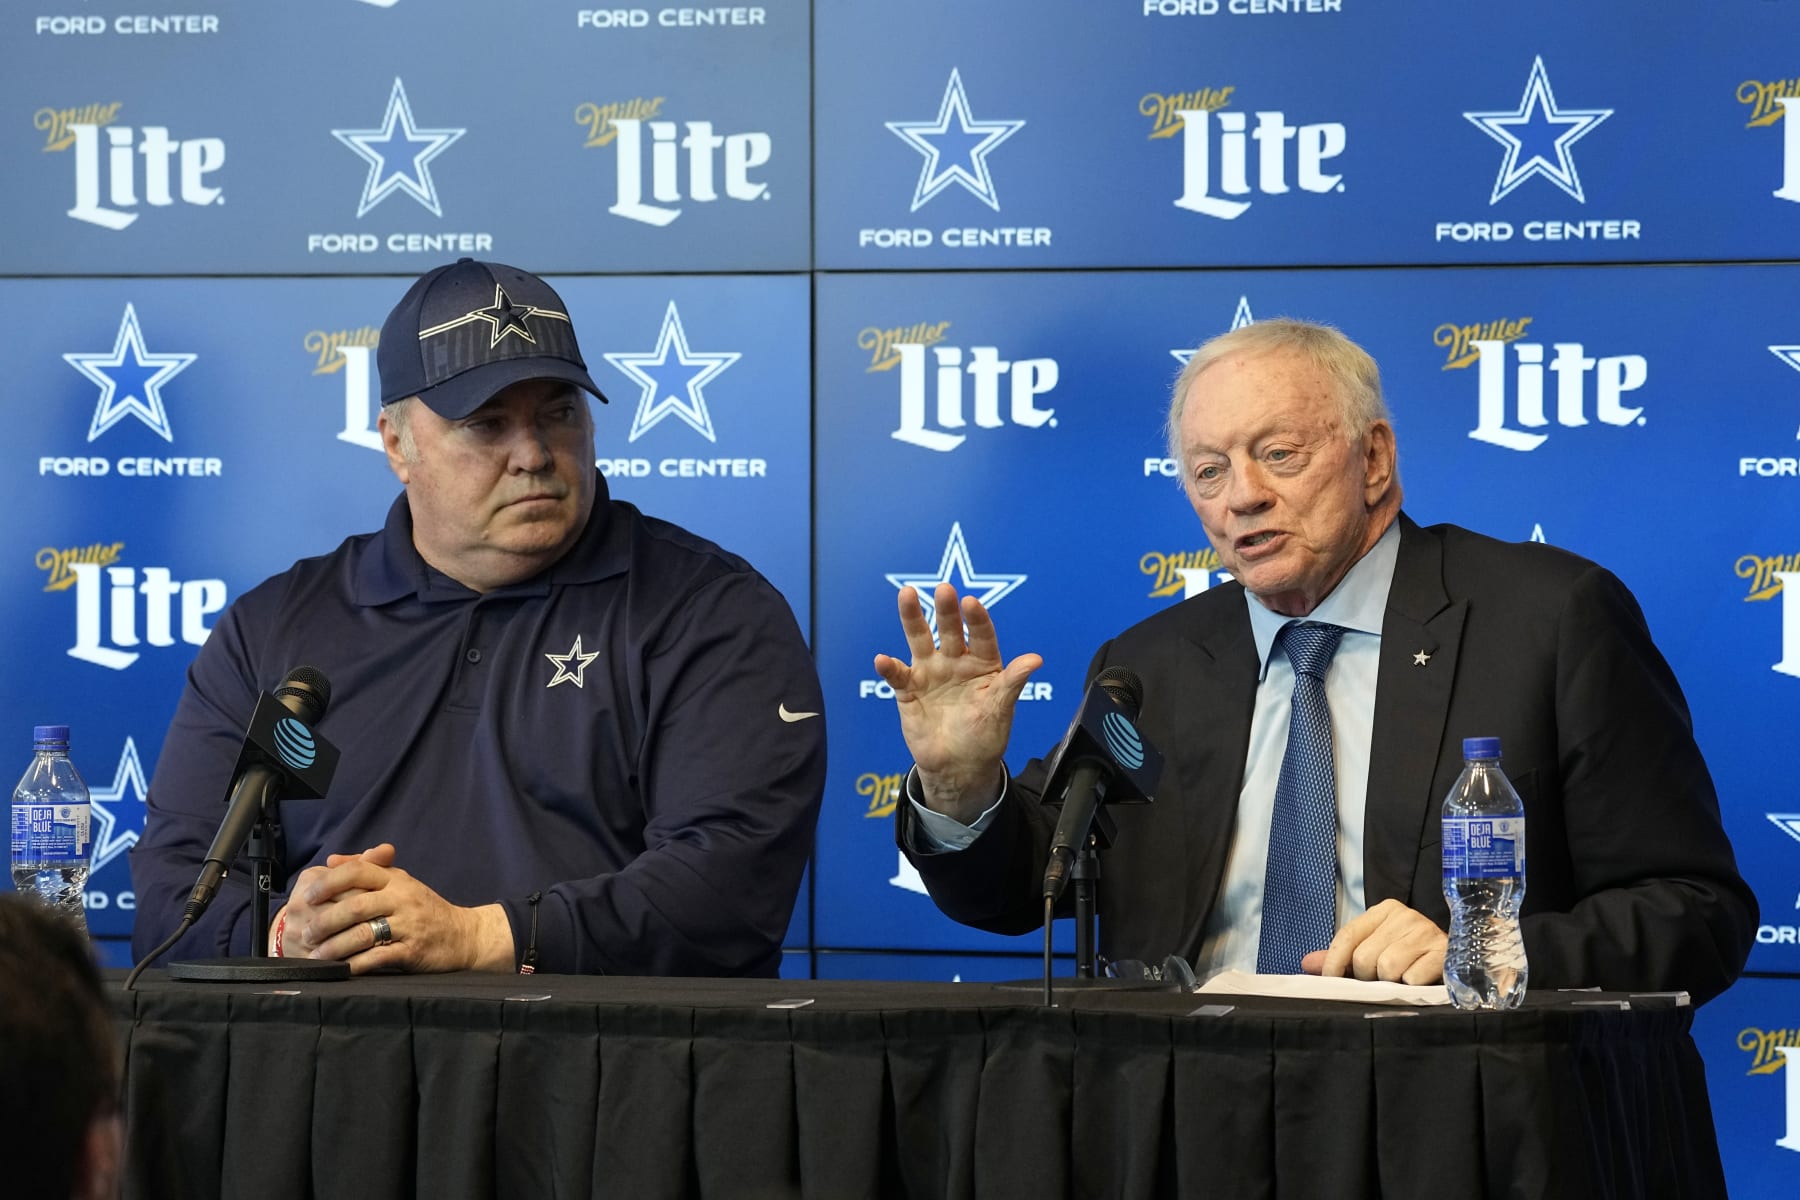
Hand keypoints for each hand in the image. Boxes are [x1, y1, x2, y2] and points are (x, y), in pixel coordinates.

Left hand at [277, 843, 514, 974]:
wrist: (463, 935)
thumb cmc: (424, 909)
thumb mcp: (400, 882)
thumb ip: (367, 869)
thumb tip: (331, 860)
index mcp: (396, 880)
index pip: (358, 871)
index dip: (330, 883)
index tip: (308, 896)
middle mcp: (403, 898)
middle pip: (355, 905)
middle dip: (325, 922)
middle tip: (306, 935)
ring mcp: (409, 924)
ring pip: (364, 933)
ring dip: (335, 947)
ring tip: (318, 956)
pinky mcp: (413, 950)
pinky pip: (378, 957)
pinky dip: (356, 964)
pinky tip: (342, 970)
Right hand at [872, 583, 1041, 823]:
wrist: (959, 765)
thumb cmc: (985, 735)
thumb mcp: (1001, 708)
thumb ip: (1013, 682)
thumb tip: (1036, 659)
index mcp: (982, 662)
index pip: (981, 635)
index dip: (977, 619)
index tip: (971, 603)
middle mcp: (955, 661)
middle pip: (949, 630)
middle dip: (946, 610)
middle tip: (944, 588)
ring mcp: (930, 673)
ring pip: (920, 640)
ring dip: (912, 618)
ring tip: (907, 594)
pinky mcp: (909, 690)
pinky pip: (898, 675)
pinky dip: (889, 668)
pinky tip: (883, 660)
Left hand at [1301, 899, 1446, 984]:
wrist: (1462, 958)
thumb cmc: (1410, 955)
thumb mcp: (1375, 949)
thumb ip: (1340, 957)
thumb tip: (1306, 964)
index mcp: (1385, 910)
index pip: (1347, 935)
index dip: (1334, 962)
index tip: (1330, 981)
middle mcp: (1406, 915)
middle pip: (1365, 957)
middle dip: (1368, 977)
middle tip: (1381, 979)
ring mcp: (1426, 932)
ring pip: (1387, 969)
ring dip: (1391, 982)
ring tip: (1401, 978)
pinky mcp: (1444, 952)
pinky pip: (1412, 979)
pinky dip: (1412, 986)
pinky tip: (1420, 979)